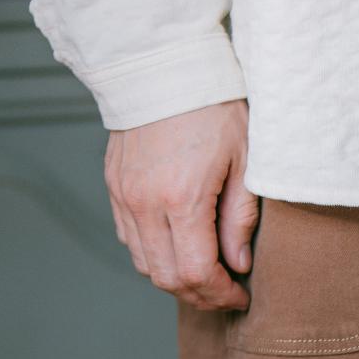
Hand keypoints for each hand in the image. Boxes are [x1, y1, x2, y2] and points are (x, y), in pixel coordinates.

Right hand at [105, 100, 257, 310]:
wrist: (162, 64)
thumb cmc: (213, 104)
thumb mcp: (244, 158)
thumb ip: (240, 217)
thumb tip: (237, 264)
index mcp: (181, 197)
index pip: (196, 272)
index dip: (220, 294)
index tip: (240, 294)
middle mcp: (145, 203)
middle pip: (166, 278)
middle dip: (199, 294)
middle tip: (225, 291)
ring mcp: (124, 196)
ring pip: (144, 264)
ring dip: (175, 277)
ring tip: (204, 272)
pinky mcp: (113, 187)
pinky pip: (129, 239)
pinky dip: (154, 254)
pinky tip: (178, 245)